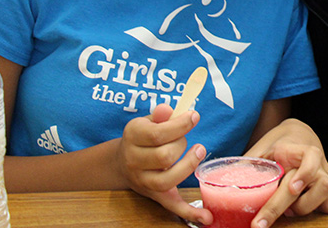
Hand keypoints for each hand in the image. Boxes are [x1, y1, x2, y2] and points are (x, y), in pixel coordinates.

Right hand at [118, 104, 210, 222]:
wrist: (122, 162)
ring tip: (199, 152)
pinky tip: (206, 217)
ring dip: (188, 167)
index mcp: (132, 137)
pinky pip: (172, 207)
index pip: (157, 134)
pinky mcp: (155, 195)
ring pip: (167, 180)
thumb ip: (160, 114)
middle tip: (187, 138)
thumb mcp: (147, 120)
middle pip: (164, 156)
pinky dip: (190, 213)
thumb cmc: (142, 136)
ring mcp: (143, 181)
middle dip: (182, 144)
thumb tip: (168, 110)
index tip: (195, 117)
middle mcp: (134, 161)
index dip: (180, 125)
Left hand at [245, 119, 327, 227]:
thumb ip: (247, 165)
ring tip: (288, 210)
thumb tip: (220, 184)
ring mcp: (325, 174)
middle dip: (286, 206)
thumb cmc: (276, 145)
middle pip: (313, 185)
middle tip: (260, 224)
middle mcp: (315, 163)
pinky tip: (316, 208)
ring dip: (307, 206)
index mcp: (297, 151)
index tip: (292, 187)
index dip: (304, 176)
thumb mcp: (261, 149)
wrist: (299, 133)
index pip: (306, 163)